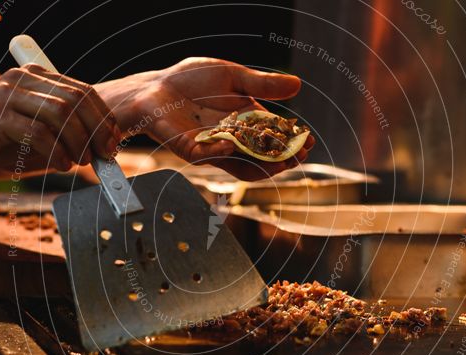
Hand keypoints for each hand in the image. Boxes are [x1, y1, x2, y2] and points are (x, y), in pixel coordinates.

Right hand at [0, 65, 120, 178]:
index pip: (82, 90)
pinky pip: (38, 132)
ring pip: (60, 113)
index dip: (103, 117)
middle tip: (103, 155)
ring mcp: (6, 94)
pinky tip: (61, 165)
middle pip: (76, 99)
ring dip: (78, 141)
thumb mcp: (31, 137)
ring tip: (79, 162)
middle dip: (97, 130)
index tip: (112, 142)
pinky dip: (56, 151)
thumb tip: (98, 150)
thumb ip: (61, 137)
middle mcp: (20, 79)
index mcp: (33, 76)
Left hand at [128, 57, 314, 180]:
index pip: (274, 136)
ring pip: (241, 165)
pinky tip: (232, 145)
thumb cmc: (191, 81)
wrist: (156, 87)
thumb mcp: (232, 76)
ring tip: (279, 163)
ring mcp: (213, 148)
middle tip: (300, 155)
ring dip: (260, 166)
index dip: (292, 140)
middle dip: (284, 158)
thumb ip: (261, 84)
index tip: (309, 139)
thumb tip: (297, 85)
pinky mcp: (191, 149)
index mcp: (246, 121)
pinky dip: (222, 152)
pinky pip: (209, 156)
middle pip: (263, 157)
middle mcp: (233, 139)